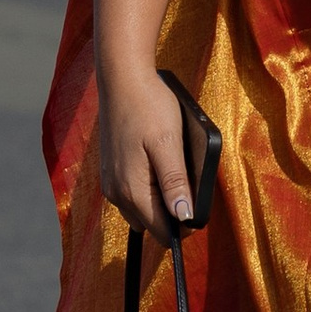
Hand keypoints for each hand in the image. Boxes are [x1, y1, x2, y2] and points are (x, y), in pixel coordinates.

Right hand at [97, 68, 194, 237]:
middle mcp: (116, 193)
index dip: (184, 227)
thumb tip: (184, 217)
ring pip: (139, 210)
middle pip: (149, 224)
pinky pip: (131, 194)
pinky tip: (158, 166)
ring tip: (173, 172)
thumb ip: (175, 183)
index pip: (161, 231)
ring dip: (158, 202)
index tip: (199, 212)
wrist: (122, 80)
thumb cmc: (148, 107)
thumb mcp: (169, 143)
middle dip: (171, 215)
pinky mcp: (110, 172)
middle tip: (188, 186)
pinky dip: (147, 190)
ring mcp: (110, 183)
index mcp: (131, 190)